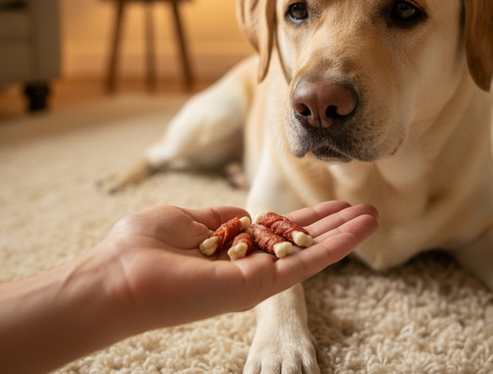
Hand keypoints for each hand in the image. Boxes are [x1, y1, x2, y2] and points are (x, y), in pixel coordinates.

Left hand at [97, 201, 378, 329]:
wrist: (118, 277)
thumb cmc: (140, 246)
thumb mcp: (186, 219)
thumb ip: (221, 218)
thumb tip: (246, 213)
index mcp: (230, 248)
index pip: (277, 230)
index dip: (306, 217)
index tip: (332, 206)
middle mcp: (247, 265)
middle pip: (300, 242)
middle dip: (333, 225)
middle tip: (366, 210)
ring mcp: (255, 278)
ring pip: (309, 253)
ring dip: (343, 234)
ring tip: (374, 216)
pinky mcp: (258, 287)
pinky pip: (305, 264)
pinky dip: (335, 245)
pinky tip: (359, 230)